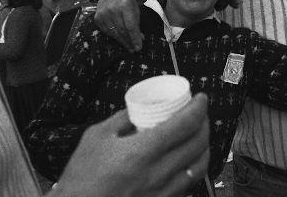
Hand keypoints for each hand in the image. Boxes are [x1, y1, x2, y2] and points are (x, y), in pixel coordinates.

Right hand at [52, 94, 209, 196]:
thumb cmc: (81, 177)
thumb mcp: (97, 136)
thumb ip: (123, 118)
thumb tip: (142, 107)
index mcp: (142, 152)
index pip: (184, 125)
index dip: (198, 108)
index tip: (201, 98)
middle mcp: (157, 173)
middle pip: (198, 143)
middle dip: (204, 122)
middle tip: (199, 112)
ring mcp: (162, 192)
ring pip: (199, 166)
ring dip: (204, 145)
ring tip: (199, 134)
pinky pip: (189, 183)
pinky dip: (195, 167)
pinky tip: (189, 159)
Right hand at [94, 0, 142, 51]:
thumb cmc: (125, 1)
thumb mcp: (134, 9)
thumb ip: (136, 23)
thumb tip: (140, 38)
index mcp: (124, 5)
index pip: (130, 26)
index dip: (134, 38)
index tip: (139, 47)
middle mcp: (112, 9)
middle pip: (122, 31)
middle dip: (129, 42)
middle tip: (134, 49)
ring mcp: (103, 14)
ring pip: (114, 33)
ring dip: (122, 42)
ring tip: (129, 48)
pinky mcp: (97, 18)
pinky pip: (106, 32)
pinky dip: (114, 37)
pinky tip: (120, 40)